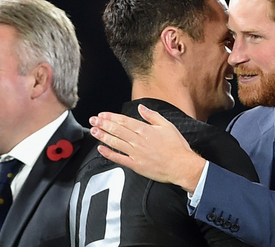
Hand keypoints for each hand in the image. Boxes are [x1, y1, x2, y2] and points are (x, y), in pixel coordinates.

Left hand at [89, 104, 205, 192]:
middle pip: (117, 130)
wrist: (181, 166)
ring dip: (103, 136)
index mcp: (146, 130)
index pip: (125, 121)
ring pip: (116, 143)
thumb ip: (152, 116)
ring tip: (94, 131)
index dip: (112, 117)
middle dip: (103, 124)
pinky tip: (101, 149)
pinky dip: (109, 154)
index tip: (102, 114)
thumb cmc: (177, 147)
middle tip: (93, 120)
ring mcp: (136, 153)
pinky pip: (119, 158)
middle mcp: (139, 141)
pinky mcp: (136, 165)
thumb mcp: (168, 126)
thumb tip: (141, 108)